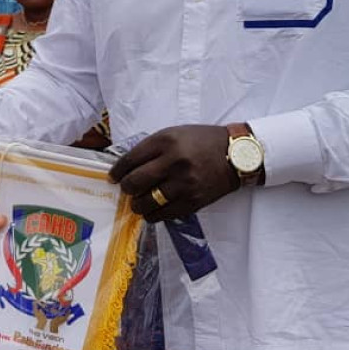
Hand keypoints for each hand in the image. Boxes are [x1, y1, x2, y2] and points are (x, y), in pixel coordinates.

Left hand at [109, 123, 239, 221]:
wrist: (235, 155)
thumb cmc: (202, 141)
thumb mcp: (175, 134)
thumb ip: (152, 147)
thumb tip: (127, 165)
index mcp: (166, 141)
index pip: (131, 159)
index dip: (117, 170)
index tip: (113, 176)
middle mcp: (173, 162)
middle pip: (135, 182)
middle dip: (126, 188)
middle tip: (127, 189)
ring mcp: (184, 184)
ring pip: (146, 202)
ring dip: (137, 204)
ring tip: (138, 202)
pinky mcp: (193, 201)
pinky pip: (163, 215)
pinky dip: (152, 215)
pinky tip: (152, 210)